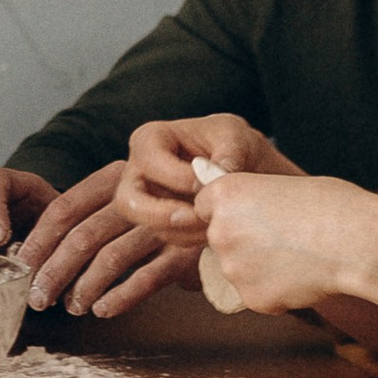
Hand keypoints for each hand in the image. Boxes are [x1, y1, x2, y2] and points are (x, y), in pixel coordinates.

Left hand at [0, 162, 177, 318]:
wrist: (226, 204)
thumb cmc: (165, 206)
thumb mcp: (129, 197)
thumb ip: (92, 215)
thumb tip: (40, 255)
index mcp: (116, 177)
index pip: (65, 208)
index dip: (39, 240)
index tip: (21, 265)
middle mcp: (140, 196)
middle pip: (83, 236)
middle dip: (54, 272)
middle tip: (37, 298)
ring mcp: (165, 223)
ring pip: (111, 259)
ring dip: (84, 289)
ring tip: (72, 307)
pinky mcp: (186, 251)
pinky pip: (146, 279)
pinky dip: (120, 297)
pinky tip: (103, 309)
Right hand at [120, 113, 290, 230]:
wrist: (249, 167)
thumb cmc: (235, 145)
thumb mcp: (237, 137)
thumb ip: (227, 155)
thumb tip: (216, 177)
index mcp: (149, 140)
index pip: (150, 162)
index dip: (181, 177)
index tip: (214, 184)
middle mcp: (137, 173)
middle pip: (128, 202)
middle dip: (164, 215)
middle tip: (200, 217)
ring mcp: (145, 202)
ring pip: (147, 226)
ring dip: (184, 231)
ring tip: (216, 222)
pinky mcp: (160, 225)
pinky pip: (166, 239)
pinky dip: (192, 240)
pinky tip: (215, 229)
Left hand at [193, 173, 377, 321]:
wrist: (359, 243)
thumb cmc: (333, 206)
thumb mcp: (282, 184)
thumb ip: (247, 195)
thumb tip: (216, 192)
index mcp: (225, 195)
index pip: (206, 204)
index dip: (234, 209)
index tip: (259, 212)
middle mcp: (220, 231)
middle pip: (220, 239)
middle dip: (244, 240)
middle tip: (284, 235)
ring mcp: (234, 268)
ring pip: (238, 268)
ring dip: (260, 266)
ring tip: (299, 254)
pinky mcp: (251, 298)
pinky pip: (257, 293)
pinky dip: (276, 288)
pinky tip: (303, 275)